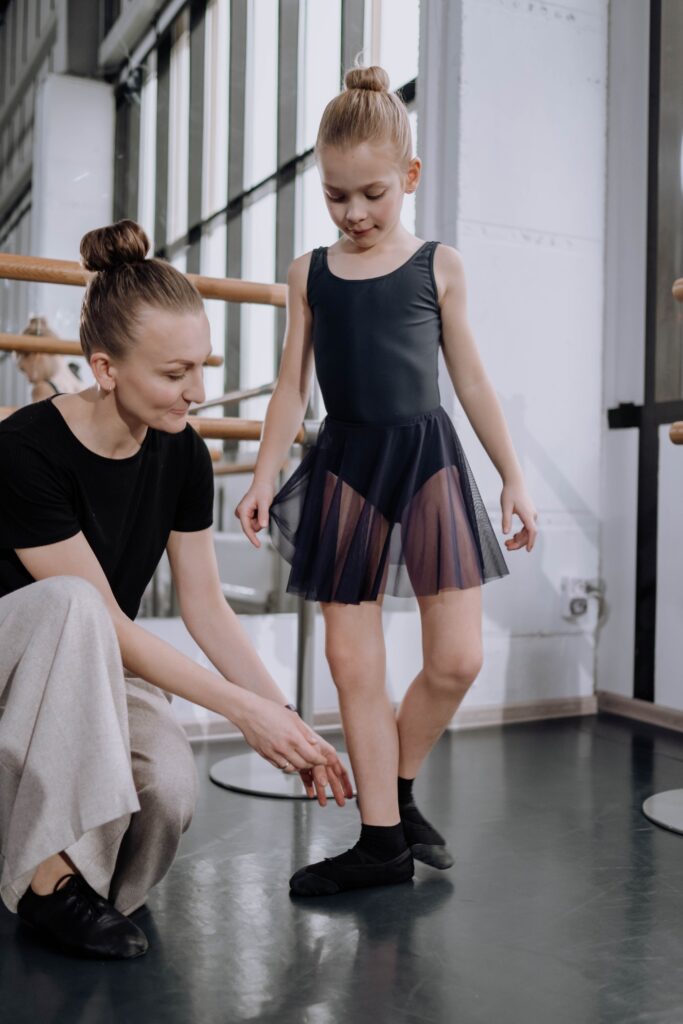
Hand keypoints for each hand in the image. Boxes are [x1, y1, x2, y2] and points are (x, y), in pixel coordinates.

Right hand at [234, 481, 273, 547]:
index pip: (247, 528)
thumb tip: (263, 526)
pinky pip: (256, 522)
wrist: (263, 483)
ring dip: (261, 519)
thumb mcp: (265, 502)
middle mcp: (241, 513)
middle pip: (252, 527)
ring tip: (262, 507)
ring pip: (255, 525)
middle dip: (260, 522)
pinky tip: (261, 508)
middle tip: (264, 509)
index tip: (258, 545)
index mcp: (242, 510)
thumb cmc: (263, 490)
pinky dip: (261, 517)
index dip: (252, 537)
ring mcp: (244, 514)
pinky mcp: (248, 514)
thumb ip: (263, 515)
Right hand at [238, 697, 352, 806]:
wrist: (248, 712)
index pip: (312, 756)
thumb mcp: (292, 717)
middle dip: (311, 764)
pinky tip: (288, 759)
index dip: (320, 761)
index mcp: (293, 737)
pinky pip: (278, 766)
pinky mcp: (264, 755)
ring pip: (291, 768)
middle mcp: (283, 748)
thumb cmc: (269, 710)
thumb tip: (314, 742)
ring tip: (302, 760)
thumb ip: (305, 732)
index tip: (323, 761)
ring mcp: (273, 753)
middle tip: (314, 761)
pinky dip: (286, 765)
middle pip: (303, 765)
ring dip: (298, 766)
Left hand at [501, 481, 537, 551]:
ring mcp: (531, 514)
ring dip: (519, 539)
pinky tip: (513, 536)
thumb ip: (506, 520)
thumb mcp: (505, 507)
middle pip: (528, 534)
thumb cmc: (510, 493)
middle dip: (519, 543)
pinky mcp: (529, 513)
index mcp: (528, 514)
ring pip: (527, 531)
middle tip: (507, 547)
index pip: (532, 531)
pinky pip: (527, 527)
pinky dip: (520, 533)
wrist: (515, 482)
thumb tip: (505, 533)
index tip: (528, 550)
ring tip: (507, 543)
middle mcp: (532, 515)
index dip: (530, 541)